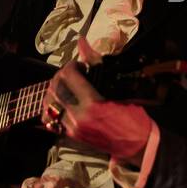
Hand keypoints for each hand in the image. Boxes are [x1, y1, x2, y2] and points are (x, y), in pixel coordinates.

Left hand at [42, 36, 153, 161]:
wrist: (137, 145)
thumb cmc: (134, 117)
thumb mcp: (119, 89)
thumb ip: (96, 65)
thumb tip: (82, 42)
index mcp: (92, 104)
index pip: (69, 76)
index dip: (72, 65)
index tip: (81, 65)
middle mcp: (77, 117)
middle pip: (55, 88)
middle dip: (61, 75)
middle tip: (73, 73)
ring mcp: (72, 128)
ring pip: (49, 103)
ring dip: (54, 90)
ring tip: (66, 86)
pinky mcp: (70, 136)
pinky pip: (50, 120)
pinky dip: (51, 108)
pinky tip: (62, 102)